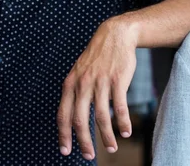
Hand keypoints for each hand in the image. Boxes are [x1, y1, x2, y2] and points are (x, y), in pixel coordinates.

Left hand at [57, 16, 137, 159]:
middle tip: (88, 156)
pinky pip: (119, 107)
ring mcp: (101, 82)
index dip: (63, 135)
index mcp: (71, 83)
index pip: (63, 114)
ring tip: (112, 147)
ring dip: (107, 136)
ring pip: (101, 116)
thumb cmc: (98, 57)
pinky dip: (122, 122)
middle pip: (80, 119)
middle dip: (84, 141)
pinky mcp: (117, 80)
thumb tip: (75, 118)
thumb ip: (76, 92)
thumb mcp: (80, 71)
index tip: (65, 150)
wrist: (115, 35)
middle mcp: (83, 84)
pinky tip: (126, 132)